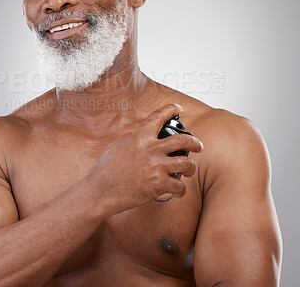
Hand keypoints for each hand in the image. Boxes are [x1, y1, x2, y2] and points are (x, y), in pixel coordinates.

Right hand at [89, 104, 203, 214]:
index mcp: (139, 137)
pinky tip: (178, 191)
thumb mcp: (117, 146)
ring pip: (186, 163)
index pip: (158, 116)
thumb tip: (141, 137)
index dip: (171, 109)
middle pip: (182, 140)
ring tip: (189, 170)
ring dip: (190, 167)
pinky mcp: (158, 185)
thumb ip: (133, 140)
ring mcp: (156, 167)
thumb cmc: (106, 170)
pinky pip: (179, 186)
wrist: (101, 190)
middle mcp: (150, 149)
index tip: (178, 108)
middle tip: (198, 146)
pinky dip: (181, 190)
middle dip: (195, 142)